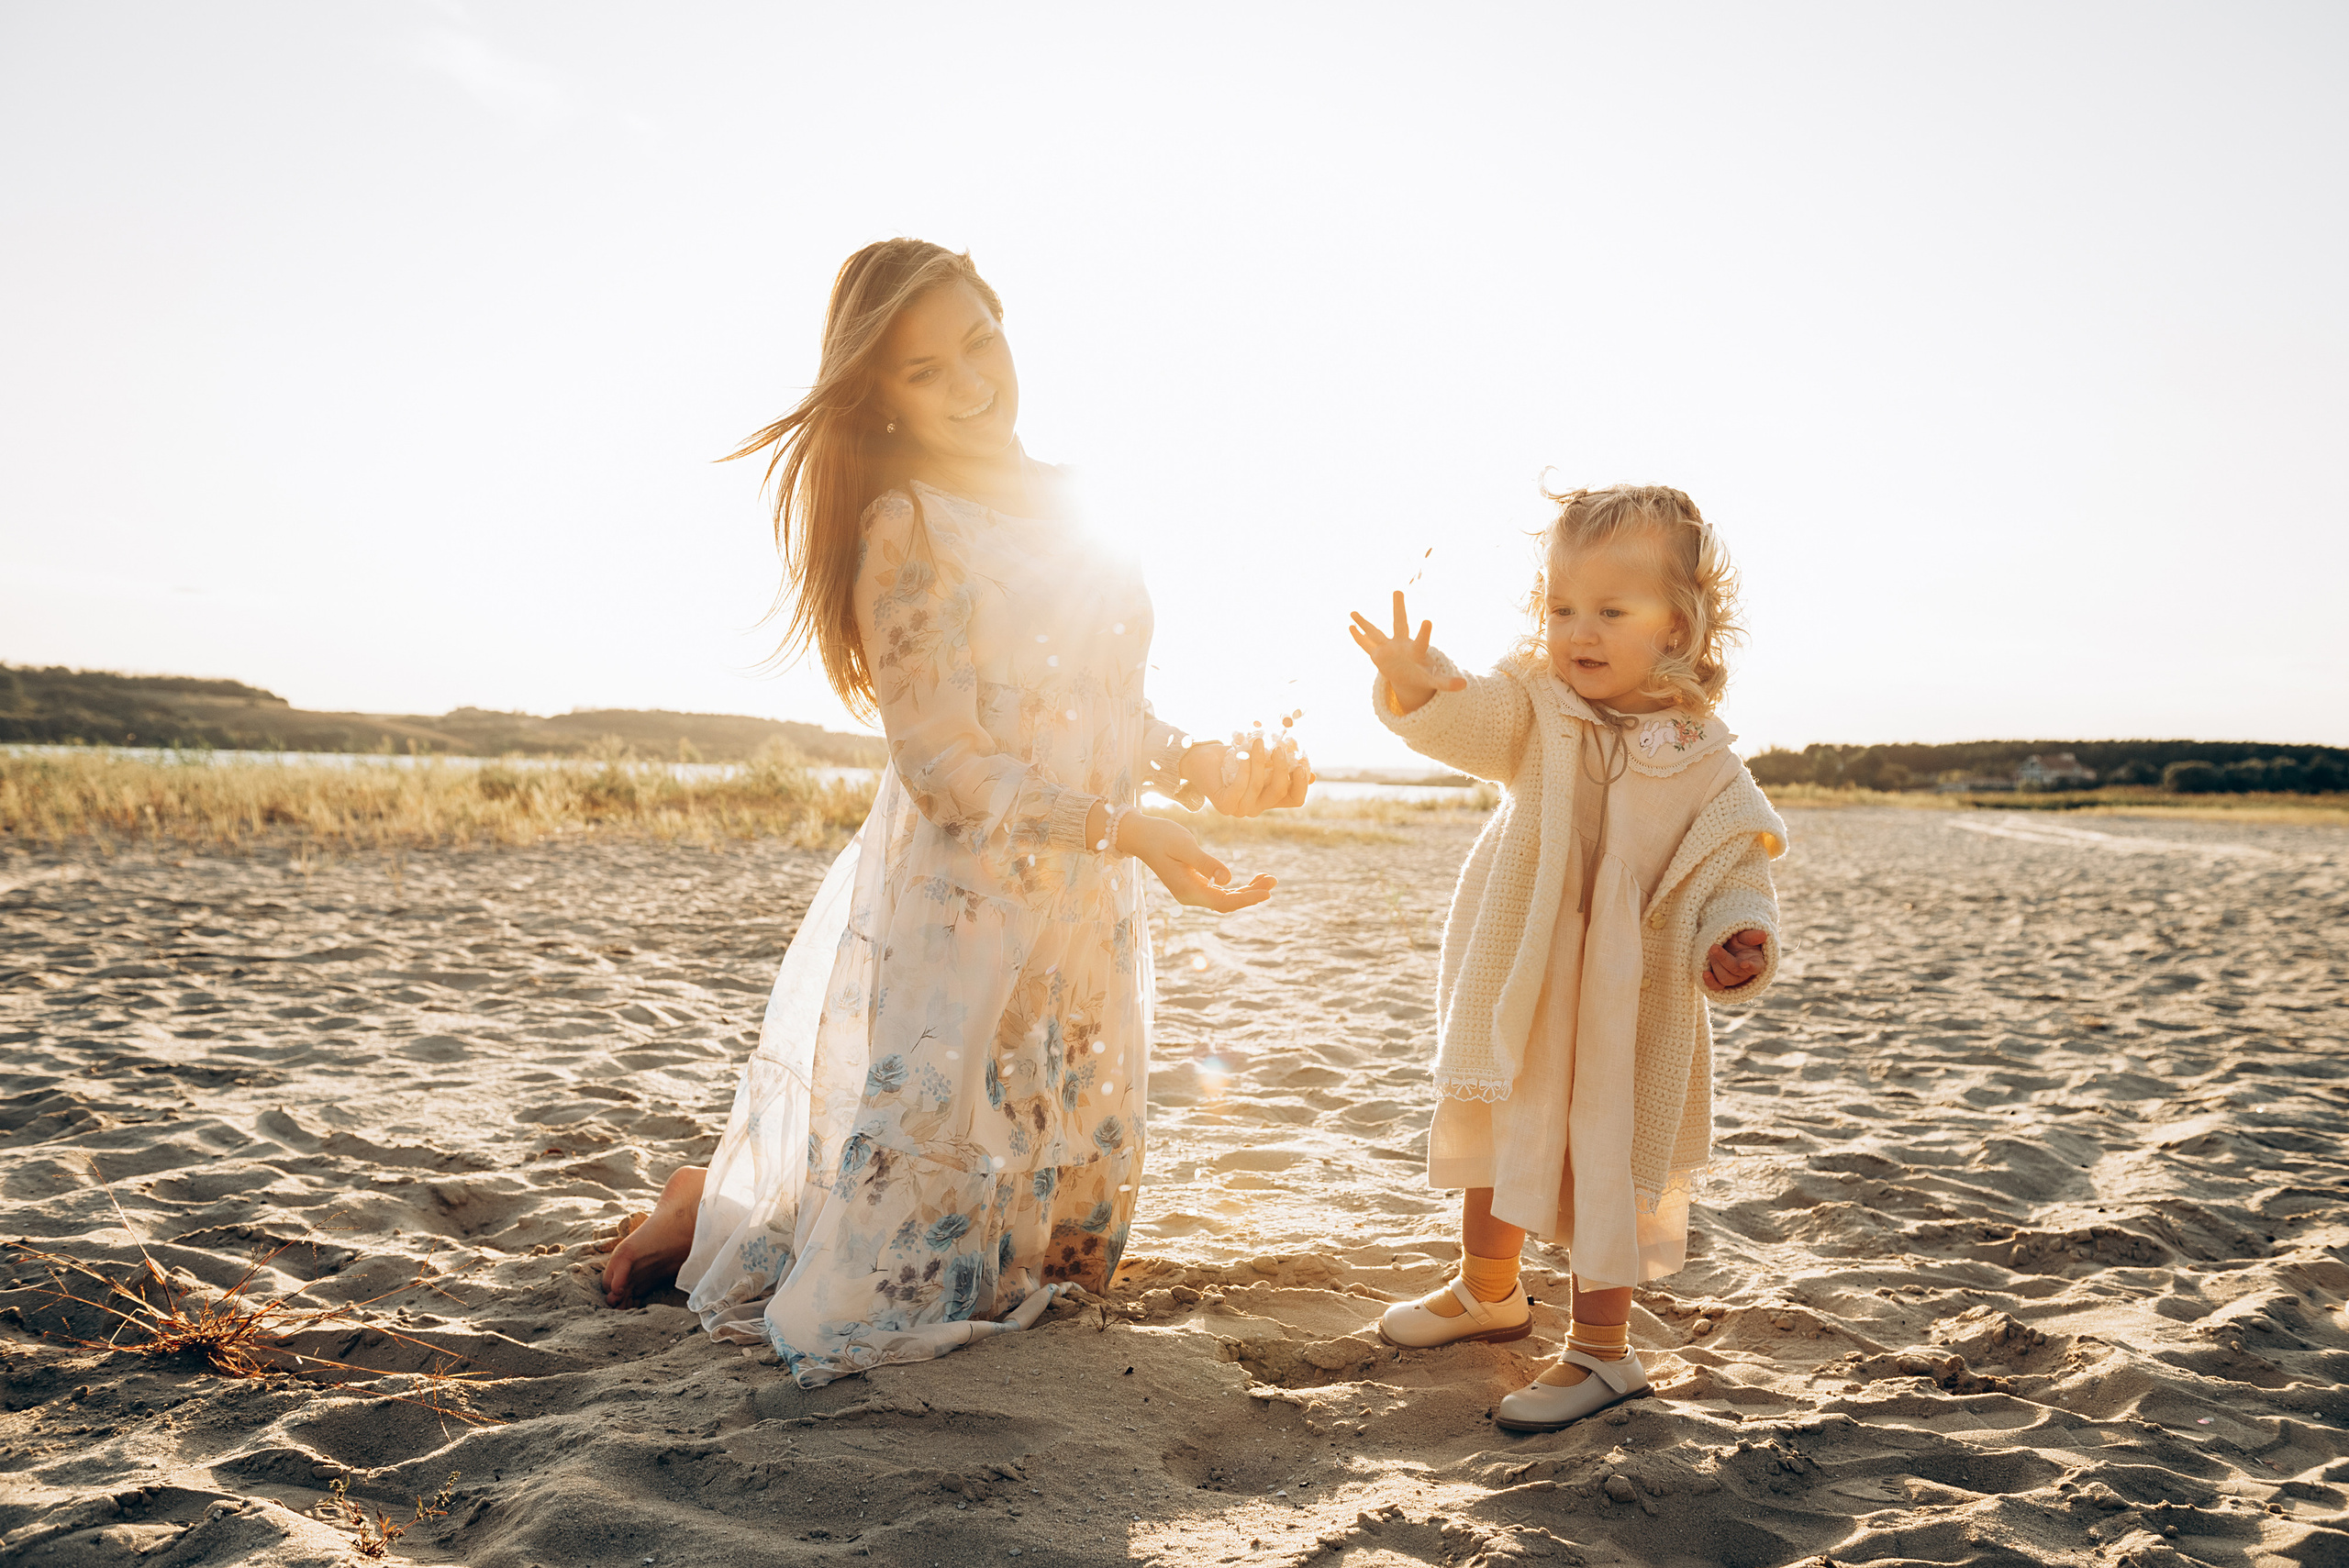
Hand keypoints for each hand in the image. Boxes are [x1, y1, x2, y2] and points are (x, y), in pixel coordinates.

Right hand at [1120, 812, 1275, 913]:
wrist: (1139, 834)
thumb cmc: (1160, 836)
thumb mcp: (1185, 846)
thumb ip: (1206, 863)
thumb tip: (1227, 879)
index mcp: (1188, 891)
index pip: (1224, 902)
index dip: (1247, 899)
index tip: (1267, 893)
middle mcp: (1191, 896)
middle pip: (1228, 902)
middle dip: (1252, 894)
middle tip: (1274, 881)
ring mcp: (1192, 891)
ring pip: (1225, 897)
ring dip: (1248, 890)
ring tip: (1269, 878)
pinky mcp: (1194, 884)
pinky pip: (1220, 891)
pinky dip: (1237, 886)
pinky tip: (1253, 879)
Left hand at [1195, 733, 1312, 817]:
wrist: (1200, 758)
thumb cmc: (1232, 757)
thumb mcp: (1262, 759)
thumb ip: (1283, 767)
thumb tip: (1312, 775)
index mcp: (1269, 798)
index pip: (1295, 800)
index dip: (1302, 784)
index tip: (1301, 764)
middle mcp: (1256, 808)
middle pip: (1279, 791)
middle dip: (1282, 768)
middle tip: (1279, 748)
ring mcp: (1240, 809)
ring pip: (1260, 785)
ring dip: (1261, 761)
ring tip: (1258, 742)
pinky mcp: (1225, 805)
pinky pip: (1242, 785)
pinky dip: (1245, 767)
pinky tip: (1243, 752)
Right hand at [1348, 591, 1466, 715]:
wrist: (1410, 675)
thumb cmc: (1423, 675)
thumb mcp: (1434, 681)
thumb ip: (1447, 682)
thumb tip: (1465, 685)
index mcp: (1417, 650)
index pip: (1422, 640)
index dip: (1425, 632)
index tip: (1427, 620)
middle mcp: (1402, 645)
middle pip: (1400, 624)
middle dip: (1398, 609)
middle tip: (1398, 591)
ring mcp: (1388, 648)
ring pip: (1376, 633)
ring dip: (1365, 623)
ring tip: (1353, 612)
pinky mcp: (1378, 655)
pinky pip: (1366, 646)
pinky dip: (1358, 638)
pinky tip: (1350, 627)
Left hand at [1703, 929, 1767, 991]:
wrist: (1727, 945)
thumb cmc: (1739, 940)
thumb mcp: (1744, 935)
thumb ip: (1751, 936)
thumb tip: (1763, 934)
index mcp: (1755, 961)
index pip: (1756, 967)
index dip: (1751, 967)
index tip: (1744, 963)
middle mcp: (1745, 973)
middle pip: (1735, 970)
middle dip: (1723, 958)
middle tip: (1714, 947)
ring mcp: (1733, 979)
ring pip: (1724, 978)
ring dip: (1715, 964)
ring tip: (1710, 951)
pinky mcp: (1720, 981)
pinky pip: (1716, 987)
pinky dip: (1710, 982)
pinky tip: (1705, 973)